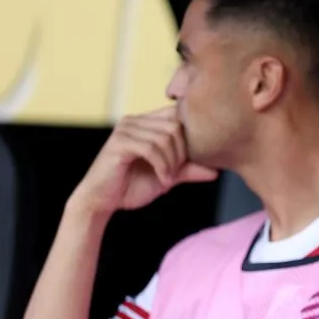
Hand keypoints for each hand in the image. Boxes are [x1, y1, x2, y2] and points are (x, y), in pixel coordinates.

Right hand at [71, 107, 218, 213]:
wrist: (101, 202)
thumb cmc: (131, 187)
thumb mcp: (167, 176)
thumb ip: (189, 169)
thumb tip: (217, 171)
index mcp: (146, 122)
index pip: (178, 116)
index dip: (190, 137)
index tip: (190, 161)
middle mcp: (135, 121)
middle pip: (176, 126)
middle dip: (183, 152)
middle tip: (177, 173)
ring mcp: (125, 129)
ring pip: (165, 137)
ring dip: (173, 162)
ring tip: (168, 179)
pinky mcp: (119, 143)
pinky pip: (151, 148)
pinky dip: (163, 166)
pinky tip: (163, 181)